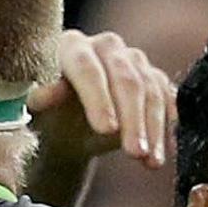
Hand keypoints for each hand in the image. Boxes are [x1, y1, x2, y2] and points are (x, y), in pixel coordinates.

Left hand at [29, 29, 173, 172]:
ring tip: (150, 161)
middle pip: (126, 80)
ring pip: (151, 91)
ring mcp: (133, 59)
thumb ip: (41, 100)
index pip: (88, 69)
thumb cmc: (50, 114)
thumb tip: (41, 97)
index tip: (106, 129)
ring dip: (153, 129)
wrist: (69, 124)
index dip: (99, 99)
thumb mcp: (40, 112)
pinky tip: (163, 152)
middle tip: (134, 152)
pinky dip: (167, 127)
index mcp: (72, 46)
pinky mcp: (154, 77)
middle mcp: (106, 46)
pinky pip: (167, 99)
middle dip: (132, 119)